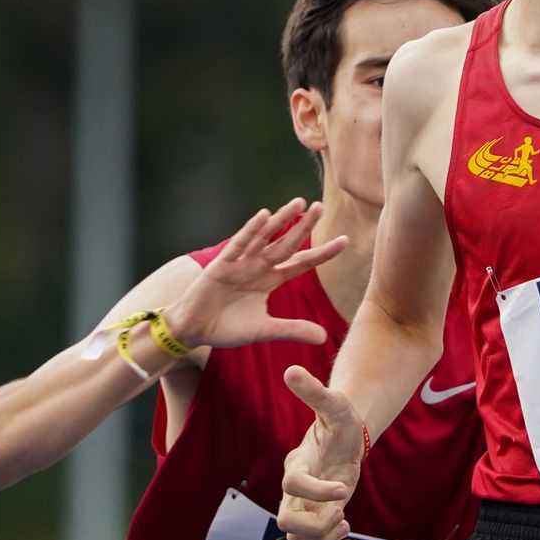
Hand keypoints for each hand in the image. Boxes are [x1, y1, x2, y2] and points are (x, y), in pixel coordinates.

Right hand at [163, 200, 346, 349]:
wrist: (193, 330)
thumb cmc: (227, 328)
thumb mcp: (265, 330)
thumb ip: (292, 329)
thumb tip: (324, 338)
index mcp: (270, 280)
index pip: (302, 263)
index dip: (322, 253)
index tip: (345, 241)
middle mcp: (258, 266)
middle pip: (287, 244)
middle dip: (304, 227)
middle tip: (321, 207)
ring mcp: (241, 263)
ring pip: (265, 237)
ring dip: (281, 219)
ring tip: (299, 202)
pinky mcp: (222, 264)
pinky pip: (239, 244)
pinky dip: (252, 230)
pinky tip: (265, 214)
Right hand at [278, 366, 364, 539]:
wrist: (346, 436)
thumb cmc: (339, 420)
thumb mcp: (333, 405)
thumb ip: (314, 392)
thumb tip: (292, 370)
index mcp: (297, 465)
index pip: (293, 485)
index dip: (316, 491)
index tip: (344, 488)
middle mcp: (295, 491)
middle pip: (286, 522)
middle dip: (315, 526)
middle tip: (341, 515)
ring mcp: (305, 507)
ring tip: (346, 527)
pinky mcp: (319, 519)